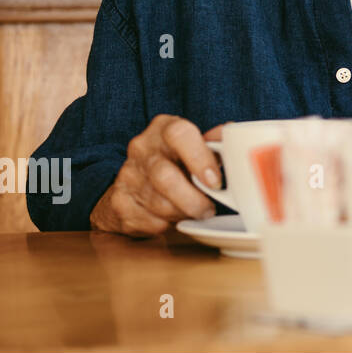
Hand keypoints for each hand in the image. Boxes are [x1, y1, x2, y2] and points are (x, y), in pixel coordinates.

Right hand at [90, 115, 222, 236]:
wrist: (137, 182)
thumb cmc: (177, 161)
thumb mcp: (197, 147)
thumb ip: (215, 144)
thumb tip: (233, 141)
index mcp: (163, 128)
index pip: (179, 134)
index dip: (200, 158)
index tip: (215, 181)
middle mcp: (142, 148)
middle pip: (165, 177)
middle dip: (193, 200)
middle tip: (209, 209)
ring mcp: (127, 174)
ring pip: (158, 203)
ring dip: (183, 213)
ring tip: (195, 212)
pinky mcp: (119, 202)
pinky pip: (149, 221)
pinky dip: (167, 224)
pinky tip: (173, 217)